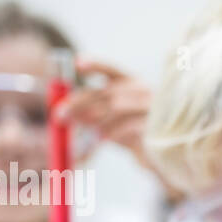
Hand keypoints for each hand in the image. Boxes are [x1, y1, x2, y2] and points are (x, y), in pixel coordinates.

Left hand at [54, 58, 176, 192]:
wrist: (161, 156)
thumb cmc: (131, 132)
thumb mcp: (110, 118)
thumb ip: (91, 110)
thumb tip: (62, 109)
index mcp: (132, 83)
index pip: (111, 70)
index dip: (95, 65)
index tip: (77, 64)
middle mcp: (143, 92)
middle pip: (107, 92)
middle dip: (80, 102)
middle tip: (61, 115)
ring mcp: (151, 110)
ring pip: (115, 108)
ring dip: (93, 120)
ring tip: (80, 131)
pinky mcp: (153, 129)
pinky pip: (125, 128)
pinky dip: (108, 134)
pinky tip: (101, 139)